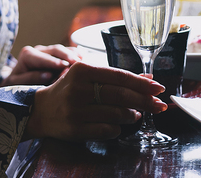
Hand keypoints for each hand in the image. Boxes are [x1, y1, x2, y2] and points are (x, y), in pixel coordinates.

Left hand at [1, 44, 81, 85]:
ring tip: (83, 61)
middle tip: (78, 63)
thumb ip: (30, 78)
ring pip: (63, 49)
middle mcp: (39, 50)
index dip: (54, 62)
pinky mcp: (55, 54)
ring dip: (74, 54)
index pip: (43, 58)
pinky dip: (75, 54)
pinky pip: (67, 51)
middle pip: (55, 50)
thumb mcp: (17, 83)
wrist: (16, 80)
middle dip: (67, 56)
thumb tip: (47, 75)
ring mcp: (48, 51)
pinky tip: (84, 58)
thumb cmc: (16, 83)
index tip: (64, 66)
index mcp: (28, 55)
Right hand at [24, 61, 167, 140]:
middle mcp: (77, 89)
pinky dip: (118, 128)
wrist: (41, 110)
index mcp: (82, 70)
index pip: (119, 76)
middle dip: (144, 101)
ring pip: (115, 114)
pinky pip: (106, 130)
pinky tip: (119, 125)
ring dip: (132, 115)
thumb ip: (116, 77)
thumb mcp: (88, 77)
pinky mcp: (74, 129)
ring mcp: (75, 110)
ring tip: (136, 114)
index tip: (158, 88)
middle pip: (120, 95)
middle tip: (159, 105)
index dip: (141, 83)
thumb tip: (148, 77)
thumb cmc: (70, 90)